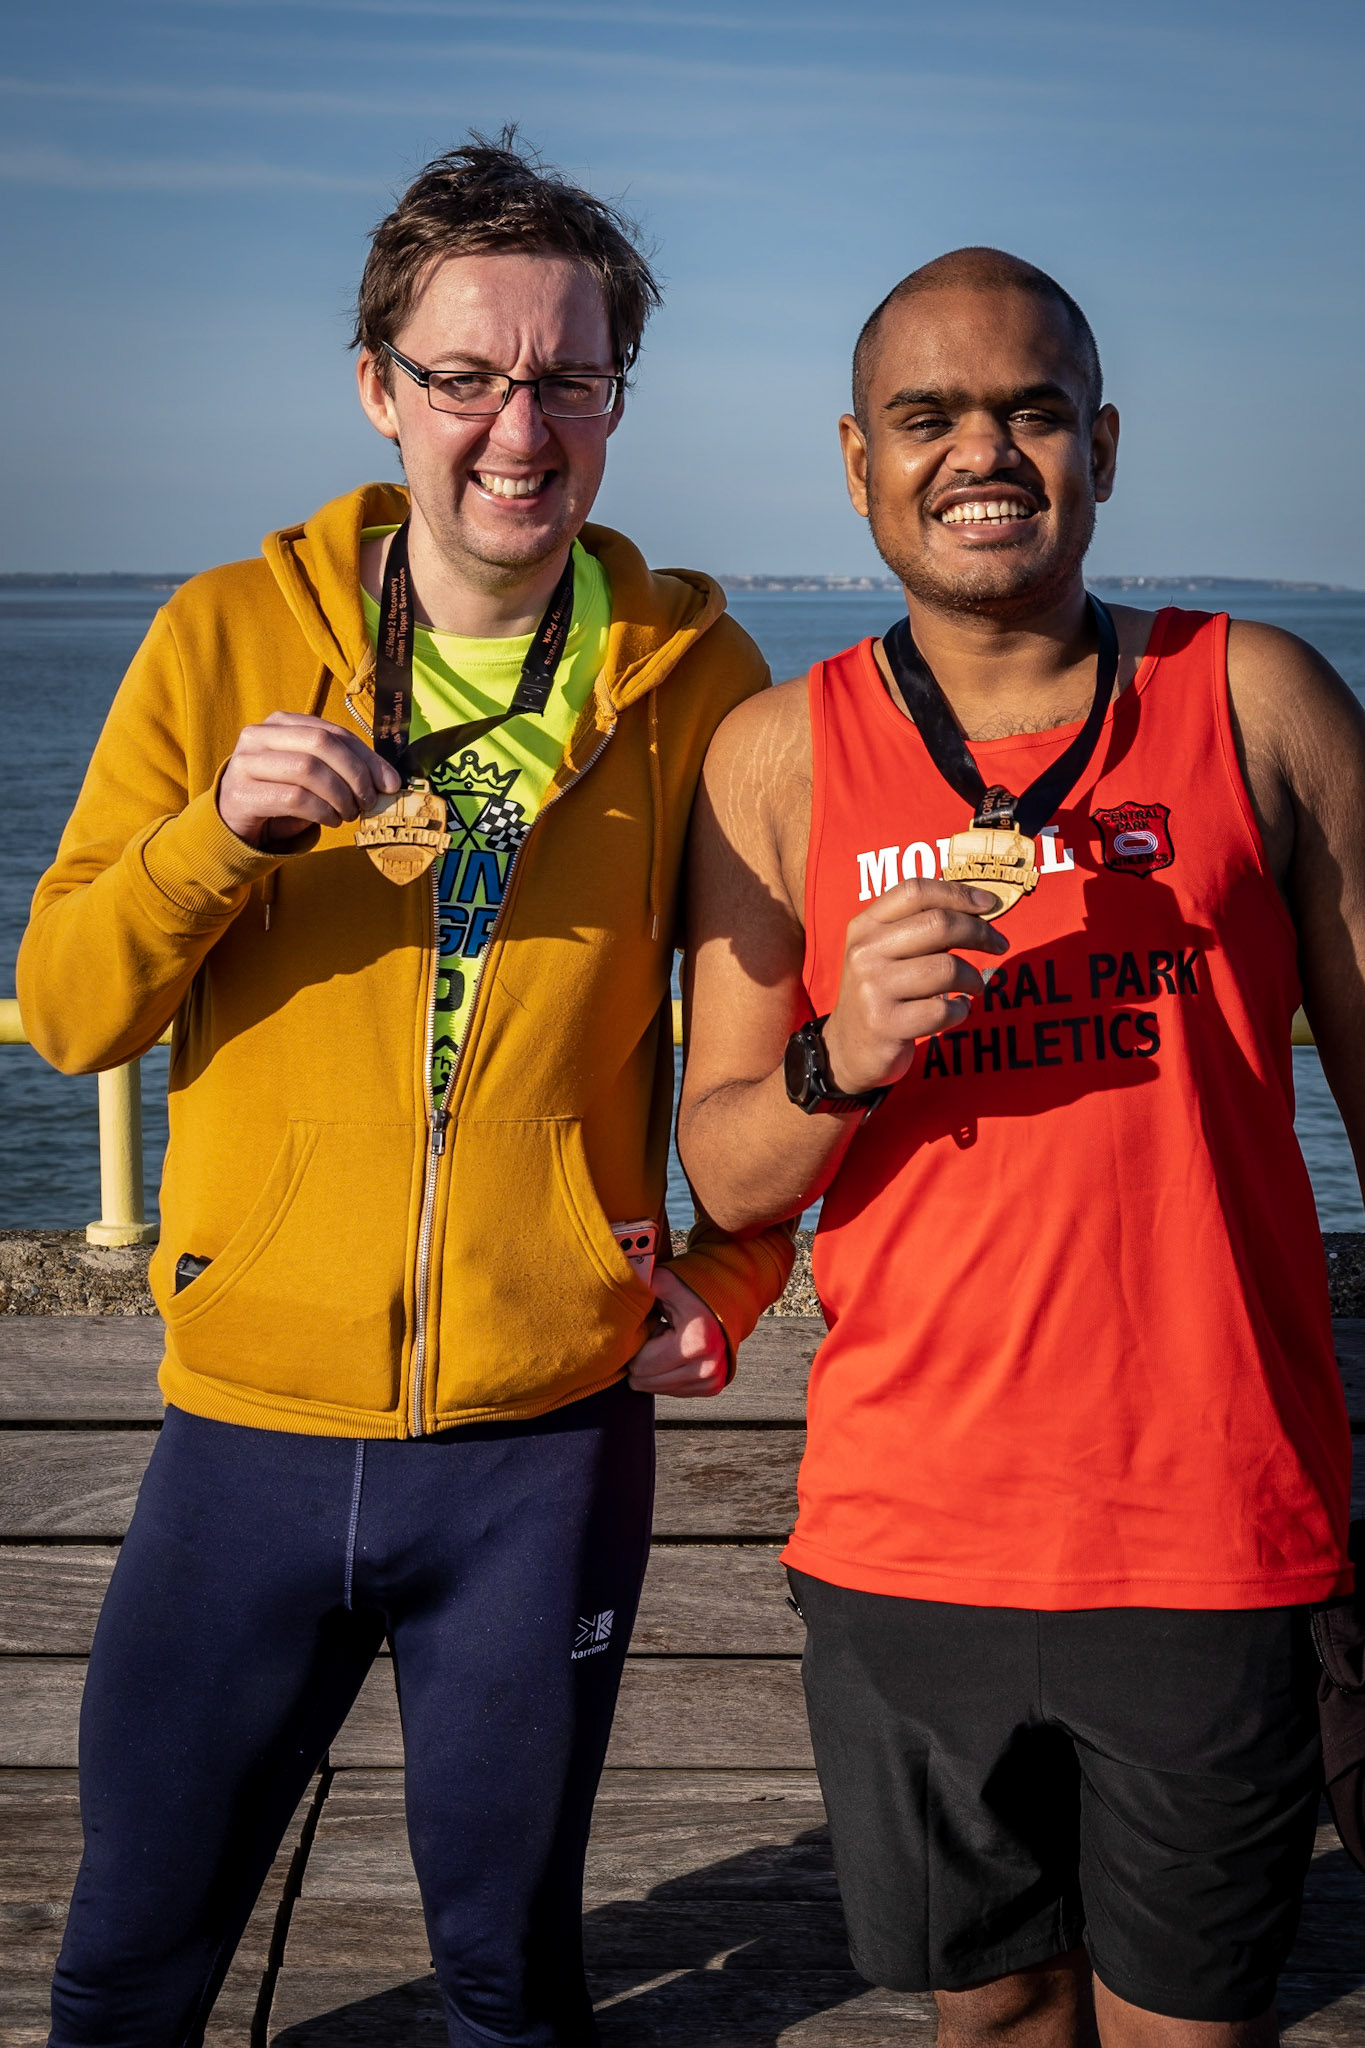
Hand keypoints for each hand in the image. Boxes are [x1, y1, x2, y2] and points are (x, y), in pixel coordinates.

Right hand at [218, 712, 401, 849]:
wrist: (235, 821)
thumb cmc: (281, 794)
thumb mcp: (312, 775)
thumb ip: (343, 768)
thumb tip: (390, 782)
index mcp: (281, 722)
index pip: (334, 732)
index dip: (368, 758)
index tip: (390, 784)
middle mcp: (259, 735)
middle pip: (321, 744)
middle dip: (354, 775)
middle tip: (367, 801)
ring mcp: (246, 762)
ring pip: (308, 769)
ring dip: (339, 796)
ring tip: (348, 814)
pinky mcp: (242, 793)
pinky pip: (294, 798)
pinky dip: (322, 811)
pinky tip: (330, 820)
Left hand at [627, 1264, 728, 1398]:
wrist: (730, 1300)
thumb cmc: (695, 1290)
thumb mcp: (666, 1281)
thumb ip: (639, 1286)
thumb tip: (616, 1287)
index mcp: (697, 1340)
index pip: (640, 1365)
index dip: (637, 1345)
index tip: (652, 1327)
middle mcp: (707, 1366)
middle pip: (646, 1381)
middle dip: (644, 1359)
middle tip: (658, 1336)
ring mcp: (712, 1379)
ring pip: (658, 1389)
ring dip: (656, 1368)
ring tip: (669, 1343)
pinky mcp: (712, 1387)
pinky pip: (673, 1391)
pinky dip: (669, 1374)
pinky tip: (678, 1353)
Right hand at [822, 877, 1009, 1094]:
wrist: (847, 1048)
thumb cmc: (881, 992)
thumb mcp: (885, 952)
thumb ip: (919, 927)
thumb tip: (978, 909)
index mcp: (864, 926)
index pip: (915, 891)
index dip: (958, 893)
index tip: (990, 904)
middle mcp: (864, 952)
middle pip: (938, 924)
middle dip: (980, 932)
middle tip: (1000, 945)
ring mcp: (872, 989)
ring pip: (946, 968)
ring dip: (973, 978)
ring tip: (975, 987)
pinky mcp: (885, 1024)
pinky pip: (943, 1009)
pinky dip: (961, 1010)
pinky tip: (956, 1010)